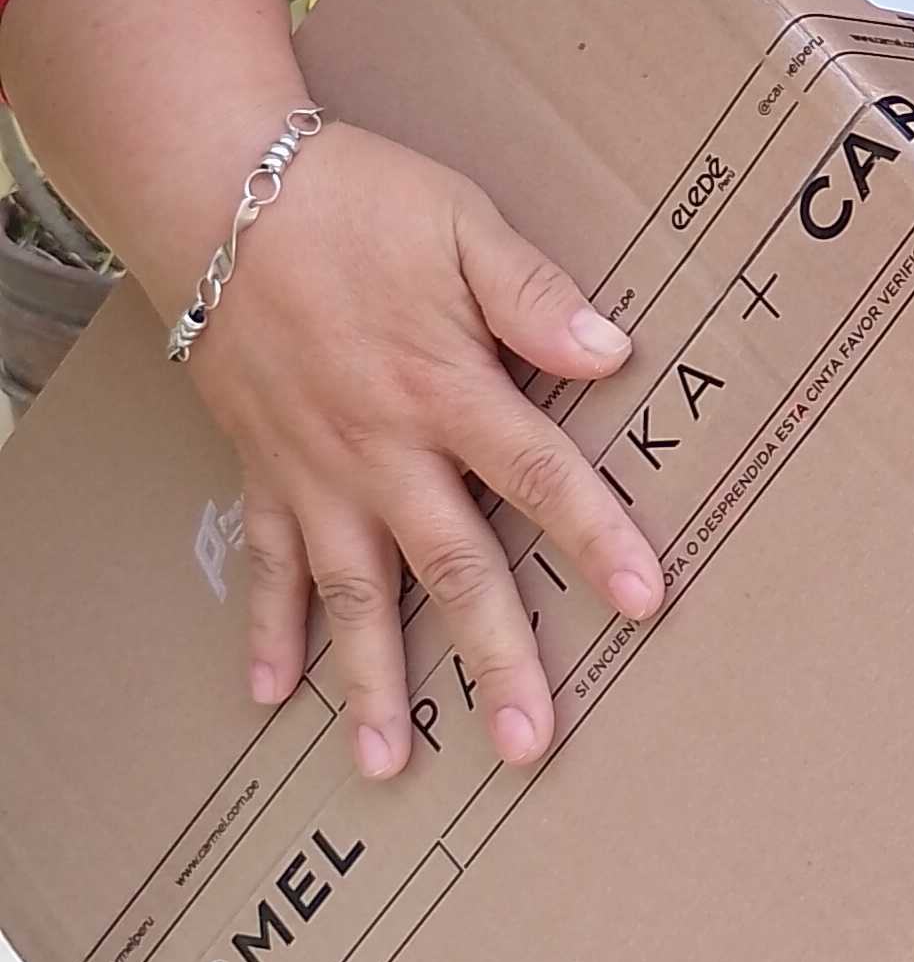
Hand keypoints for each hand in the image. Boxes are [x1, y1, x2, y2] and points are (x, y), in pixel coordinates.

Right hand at [184, 119, 665, 778]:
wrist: (221, 195)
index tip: (643, 600)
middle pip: (451, 566)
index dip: (594, 535)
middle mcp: (382, 449)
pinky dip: (267, 631)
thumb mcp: (461, 223)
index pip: (537, 474)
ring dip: (372, 682)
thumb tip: (615, 350)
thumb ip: (535, 293)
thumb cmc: (355, 203)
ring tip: (387, 766)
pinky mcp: (263, 470)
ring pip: (352, 593)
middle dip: (493, 658)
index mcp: (446, 389)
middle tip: (527, 745)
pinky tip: (272, 698)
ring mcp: (317, 471)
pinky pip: (266, 565)